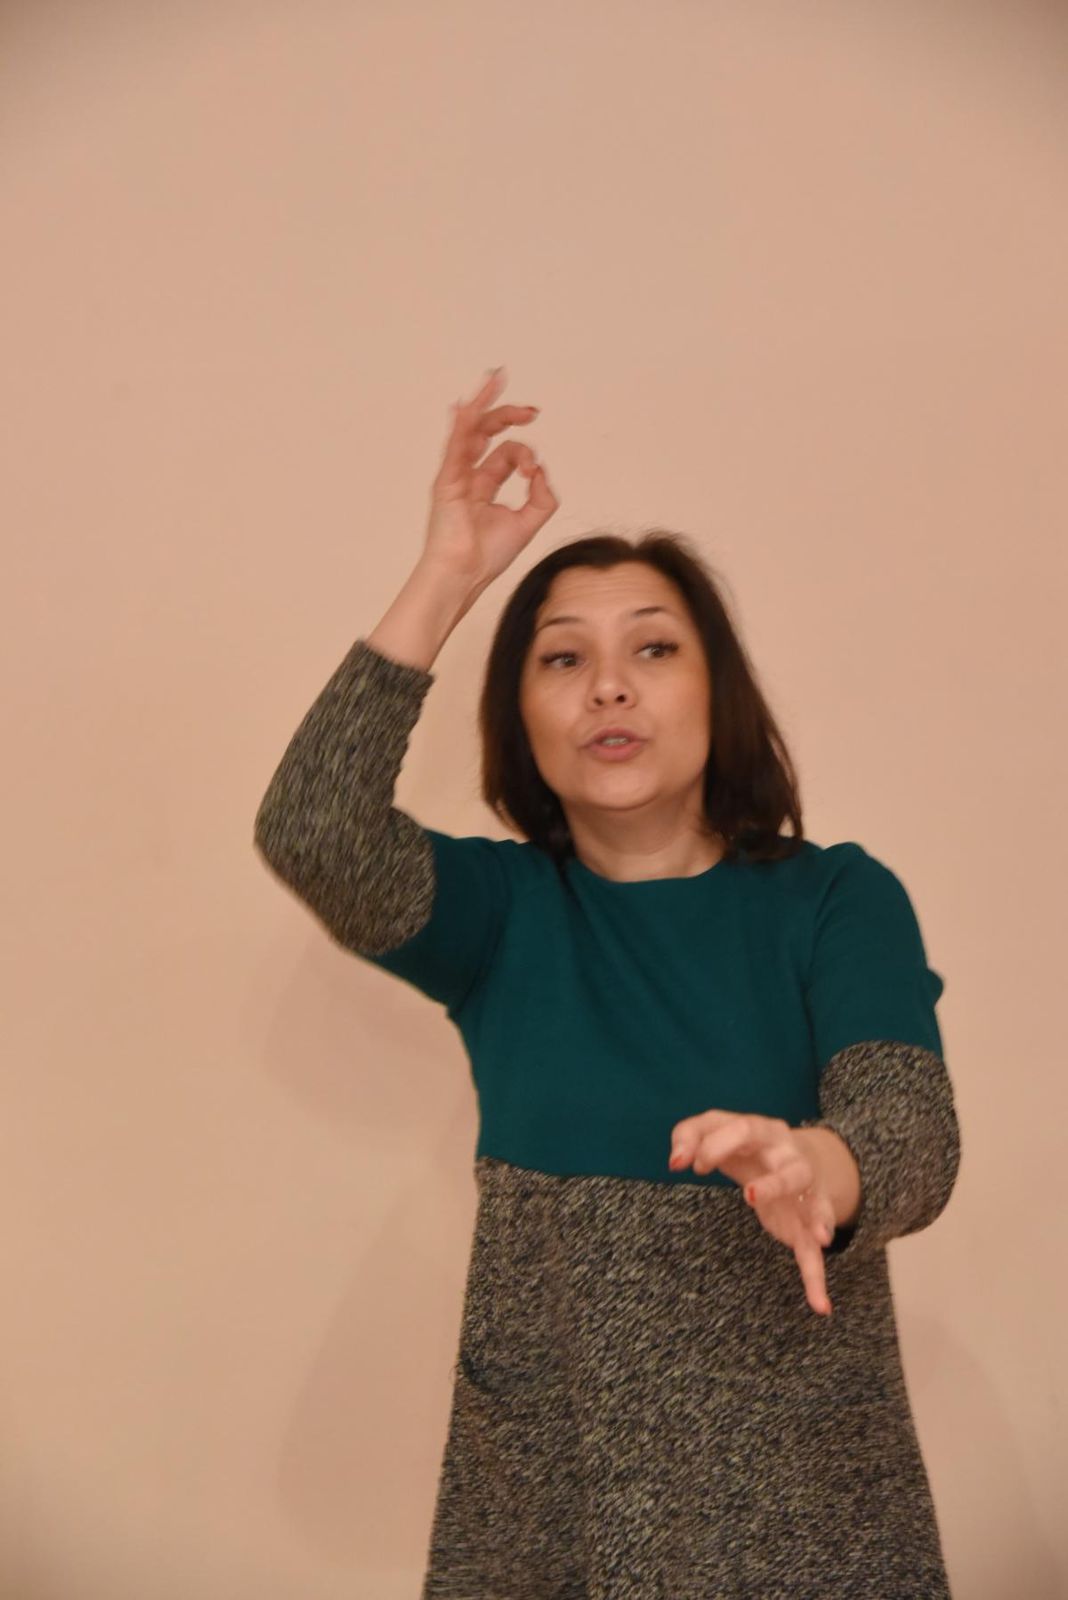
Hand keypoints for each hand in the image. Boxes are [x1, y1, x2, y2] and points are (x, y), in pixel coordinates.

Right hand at [422, 366, 558, 588]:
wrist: (464, 575)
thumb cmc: (486, 557)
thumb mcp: (527, 522)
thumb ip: (541, 497)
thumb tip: (541, 471)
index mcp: (484, 484)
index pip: (507, 453)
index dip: (526, 456)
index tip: (533, 473)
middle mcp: (468, 475)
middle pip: (486, 432)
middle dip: (508, 414)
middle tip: (532, 410)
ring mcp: (455, 476)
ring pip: (469, 429)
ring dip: (482, 402)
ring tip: (495, 378)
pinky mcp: (446, 481)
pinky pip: (455, 446)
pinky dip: (462, 425)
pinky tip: (467, 405)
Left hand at [668, 1111, 837, 1315]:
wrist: (795, 1153)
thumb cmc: (743, 1142)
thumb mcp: (713, 1127)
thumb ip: (689, 1136)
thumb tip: (675, 1162)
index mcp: (766, 1133)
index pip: (744, 1131)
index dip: (716, 1147)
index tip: (692, 1167)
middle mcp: (791, 1161)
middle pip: (791, 1171)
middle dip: (775, 1184)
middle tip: (750, 1196)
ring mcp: (803, 1195)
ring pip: (814, 1206)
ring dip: (817, 1218)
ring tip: (820, 1238)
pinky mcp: (803, 1227)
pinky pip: (812, 1255)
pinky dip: (816, 1280)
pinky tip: (820, 1306)